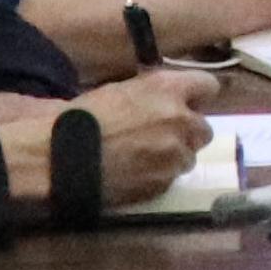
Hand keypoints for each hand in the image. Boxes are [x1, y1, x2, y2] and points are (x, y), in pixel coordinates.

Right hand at [0, 70, 215, 207]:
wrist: (62, 156)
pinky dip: (160, 175)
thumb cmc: (85, 116)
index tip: (188, 102)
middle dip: (188, 131)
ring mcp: (174, 154)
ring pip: (189, 156)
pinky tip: (137, 172)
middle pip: (204, 128)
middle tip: (164, 135)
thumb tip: (169, 97)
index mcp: (169, 89)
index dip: (197, 95)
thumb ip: (155, 93)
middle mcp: (181, 120)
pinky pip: (172, 177)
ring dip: (175, 155)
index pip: (208, 86)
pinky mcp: (163, 182)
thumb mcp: (124, 89)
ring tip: (146, 157)